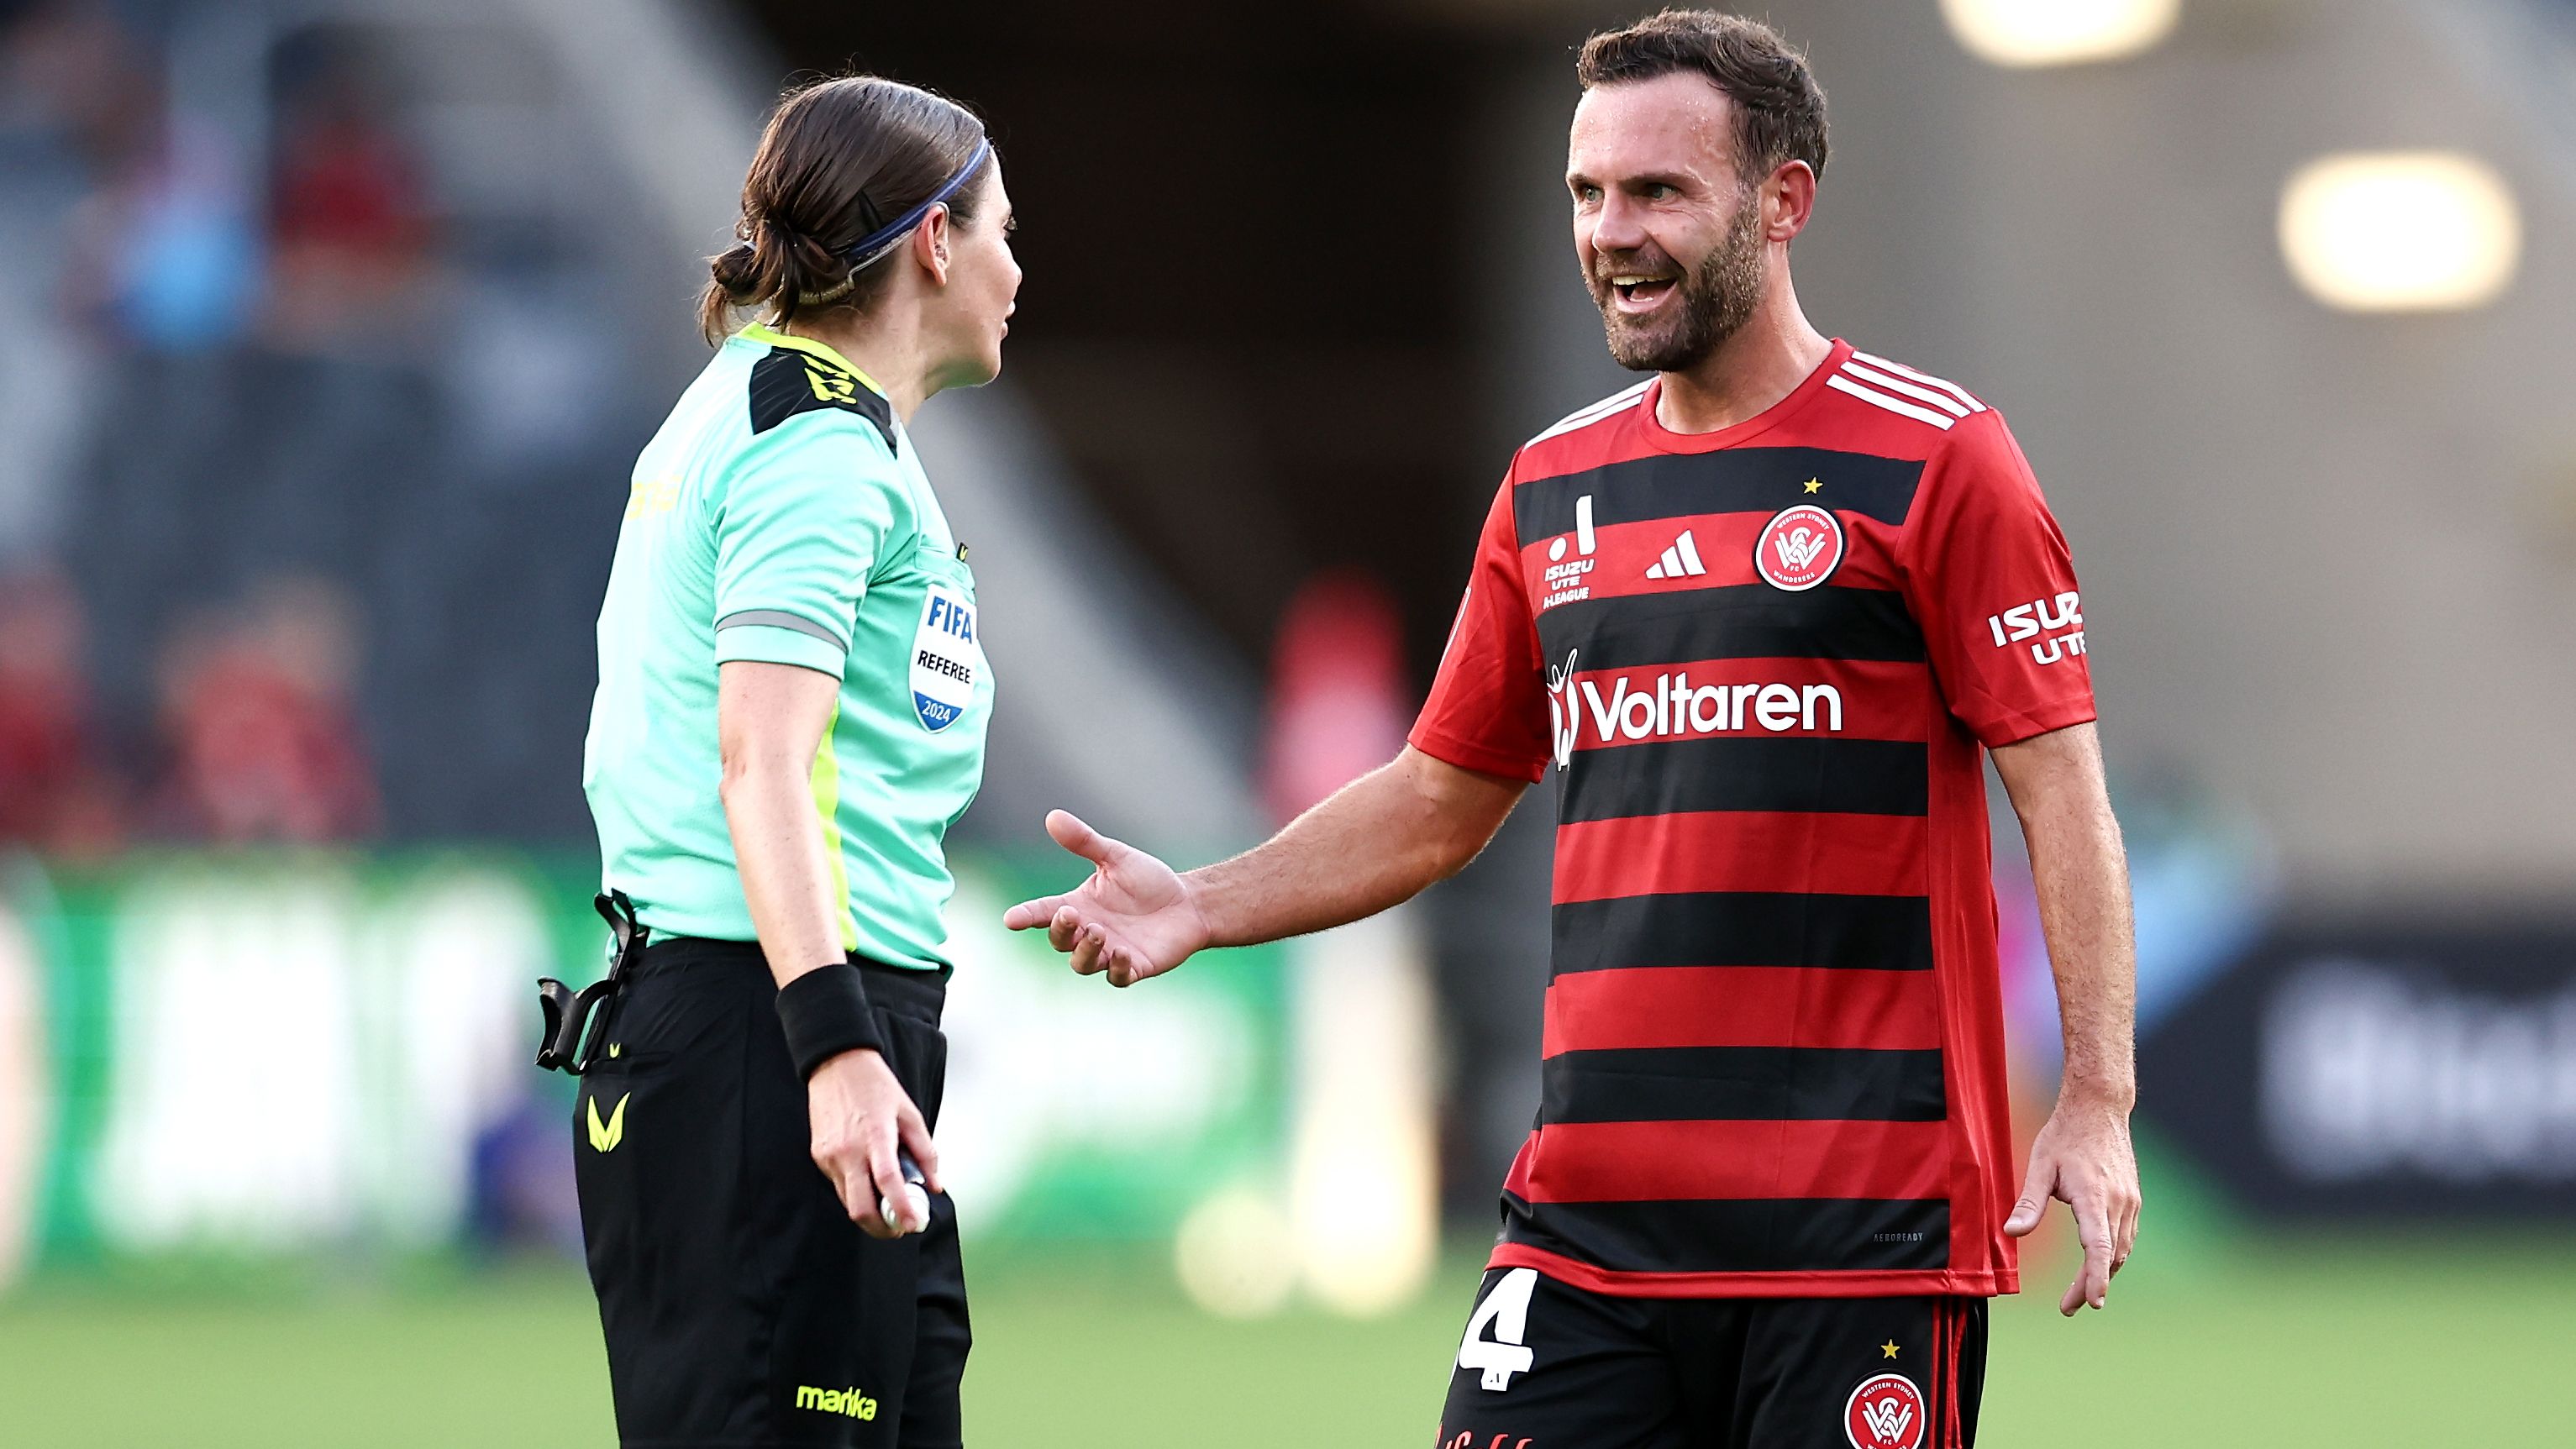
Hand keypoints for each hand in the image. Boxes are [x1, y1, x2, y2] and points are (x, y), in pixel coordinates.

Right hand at [806, 1047, 940, 1237]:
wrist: (837, 1064)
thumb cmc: (876, 1086)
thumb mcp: (910, 1114)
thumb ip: (925, 1152)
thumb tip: (934, 1185)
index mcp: (876, 1137)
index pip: (888, 1182)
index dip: (901, 1208)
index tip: (912, 1225)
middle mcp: (848, 1151)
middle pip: (860, 1208)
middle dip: (881, 1227)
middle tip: (899, 1227)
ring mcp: (829, 1156)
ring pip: (847, 1201)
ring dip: (869, 1211)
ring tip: (888, 1201)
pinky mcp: (819, 1156)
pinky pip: (839, 1185)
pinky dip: (856, 1191)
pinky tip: (867, 1176)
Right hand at [1001, 810, 1210, 986]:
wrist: (1189, 903)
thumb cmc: (1149, 881)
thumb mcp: (1116, 857)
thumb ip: (1085, 841)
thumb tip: (1053, 816)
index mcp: (1080, 905)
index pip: (1044, 912)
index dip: (1026, 916)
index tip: (1011, 919)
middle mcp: (1089, 931)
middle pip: (1060, 941)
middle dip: (1061, 930)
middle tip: (1073, 914)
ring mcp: (1109, 952)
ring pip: (1082, 963)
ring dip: (1085, 950)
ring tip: (1098, 931)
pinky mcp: (1133, 967)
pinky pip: (1117, 977)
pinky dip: (1116, 968)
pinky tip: (1121, 952)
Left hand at [2004, 1094, 2141, 1314]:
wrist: (2099, 1109)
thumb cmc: (2065, 1135)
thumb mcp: (2040, 1165)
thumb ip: (2029, 1202)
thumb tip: (2012, 1233)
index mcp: (2095, 1197)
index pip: (2099, 1246)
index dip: (2096, 1277)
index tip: (2093, 1303)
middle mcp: (2119, 1203)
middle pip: (2109, 1256)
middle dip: (2091, 1285)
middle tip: (2069, 1308)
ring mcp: (2130, 1202)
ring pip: (2121, 1250)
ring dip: (2103, 1274)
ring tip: (2080, 1294)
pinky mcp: (2133, 1200)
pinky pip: (2126, 1237)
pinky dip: (2112, 1256)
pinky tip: (2097, 1264)